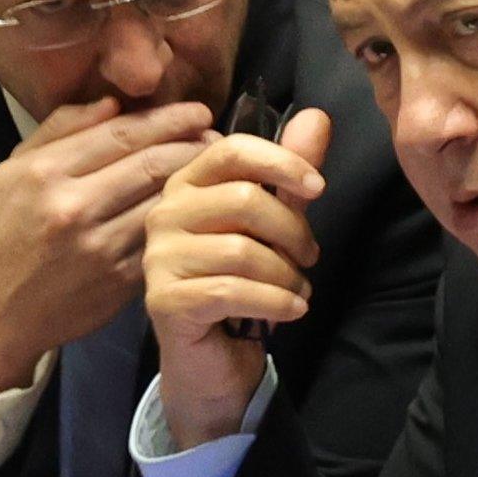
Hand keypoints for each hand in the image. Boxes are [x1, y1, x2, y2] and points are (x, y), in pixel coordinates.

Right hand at [0, 97, 215, 391]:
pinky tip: (199, 209)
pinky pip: (161, 239)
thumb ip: (59, 130)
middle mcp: (73, 207)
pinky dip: (183, 221)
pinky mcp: (119, 280)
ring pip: (163, 201)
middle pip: (151, 163)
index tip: (197, 110)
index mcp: (45, 172)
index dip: (168, 118)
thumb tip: (113, 103)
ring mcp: (99, 247)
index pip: (122, 134)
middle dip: (192, 144)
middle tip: (217, 136)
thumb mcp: (11, 172)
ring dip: (196, 182)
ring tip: (216, 167)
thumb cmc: (2, 234)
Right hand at [145, 109, 330, 449]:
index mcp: (188, 184)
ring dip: (287, 275)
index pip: (232, 150)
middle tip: (309, 257)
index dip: (281, 162)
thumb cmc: (242, 285)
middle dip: (292, 231)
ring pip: (243, 251)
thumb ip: (290, 174)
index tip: (319, 187)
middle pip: (244, 200)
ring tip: (298, 290)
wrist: (212, 360)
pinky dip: (275, 302)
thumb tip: (318, 116)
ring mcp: (159, 259)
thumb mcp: (274, 225)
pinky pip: (233, 291)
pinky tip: (292, 311)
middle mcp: (164, 214)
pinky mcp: (164, 301)